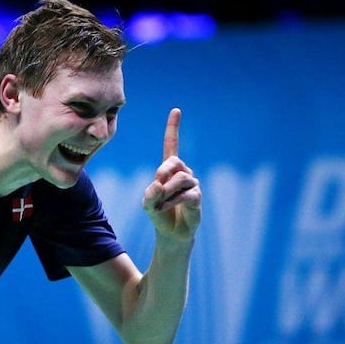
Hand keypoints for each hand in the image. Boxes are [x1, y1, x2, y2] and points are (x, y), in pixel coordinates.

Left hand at [142, 108, 201, 239]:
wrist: (170, 233)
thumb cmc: (158, 213)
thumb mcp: (147, 203)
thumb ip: (149, 194)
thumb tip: (159, 184)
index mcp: (169, 170)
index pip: (172, 145)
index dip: (173, 129)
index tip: (176, 110)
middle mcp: (183, 173)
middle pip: (175, 162)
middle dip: (162, 174)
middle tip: (156, 188)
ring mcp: (192, 184)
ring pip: (180, 179)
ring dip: (166, 193)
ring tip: (160, 205)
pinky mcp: (197, 197)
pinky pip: (186, 194)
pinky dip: (172, 201)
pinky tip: (165, 208)